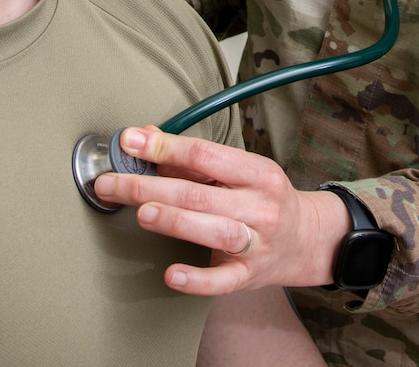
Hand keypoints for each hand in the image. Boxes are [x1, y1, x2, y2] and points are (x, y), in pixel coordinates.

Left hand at [92, 126, 350, 295]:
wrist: (307, 240)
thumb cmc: (263, 199)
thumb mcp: (239, 171)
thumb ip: (192, 156)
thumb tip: (144, 136)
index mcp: (258, 173)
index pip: (207, 155)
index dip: (166, 146)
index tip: (131, 142)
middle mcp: (260, 206)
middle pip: (200, 194)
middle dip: (150, 187)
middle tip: (111, 184)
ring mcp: (257, 243)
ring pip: (214, 230)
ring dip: (175, 221)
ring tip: (143, 213)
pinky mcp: (249, 276)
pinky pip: (222, 281)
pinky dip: (196, 279)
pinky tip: (171, 274)